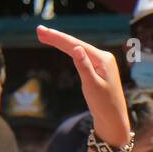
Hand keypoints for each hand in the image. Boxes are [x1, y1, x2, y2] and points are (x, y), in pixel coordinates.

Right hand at [36, 25, 130, 145]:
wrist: (114, 121)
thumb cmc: (104, 106)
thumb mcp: (92, 86)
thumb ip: (84, 67)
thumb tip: (76, 48)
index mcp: (103, 59)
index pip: (76, 45)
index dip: (57, 38)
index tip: (41, 31)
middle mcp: (104, 57)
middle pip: (76, 44)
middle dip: (57, 38)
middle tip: (38, 31)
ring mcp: (102, 63)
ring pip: (78, 49)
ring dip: (61, 42)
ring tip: (44, 36)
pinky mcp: (99, 69)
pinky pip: (82, 56)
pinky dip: (69, 51)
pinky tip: (62, 46)